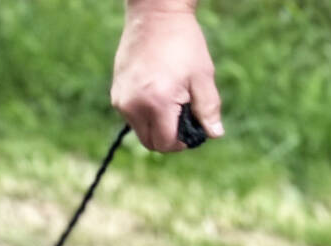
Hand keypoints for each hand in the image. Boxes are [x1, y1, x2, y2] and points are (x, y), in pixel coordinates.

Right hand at [112, 4, 223, 152]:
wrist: (155, 17)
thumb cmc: (183, 44)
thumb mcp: (202, 76)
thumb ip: (208, 108)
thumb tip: (214, 134)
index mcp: (157, 103)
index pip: (166, 143)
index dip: (182, 143)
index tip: (193, 130)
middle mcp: (133, 106)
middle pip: (150, 142)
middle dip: (168, 138)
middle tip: (184, 120)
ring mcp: (121, 101)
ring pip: (139, 131)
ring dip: (156, 126)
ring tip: (171, 102)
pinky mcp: (116, 94)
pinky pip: (131, 116)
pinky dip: (146, 114)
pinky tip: (157, 92)